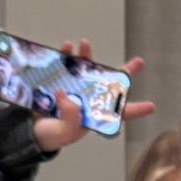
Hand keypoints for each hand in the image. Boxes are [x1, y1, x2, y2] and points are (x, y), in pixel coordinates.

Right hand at [32, 38, 155, 152]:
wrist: (30, 131)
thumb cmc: (52, 136)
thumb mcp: (64, 133)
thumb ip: (70, 118)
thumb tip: (66, 94)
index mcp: (94, 117)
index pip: (118, 113)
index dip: (135, 110)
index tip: (150, 106)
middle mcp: (89, 101)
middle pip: (109, 85)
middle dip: (125, 73)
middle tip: (139, 62)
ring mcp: (75, 89)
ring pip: (87, 71)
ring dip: (87, 57)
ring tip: (85, 43)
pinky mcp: (59, 81)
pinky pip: (65, 66)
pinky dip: (65, 56)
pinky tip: (67, 47)